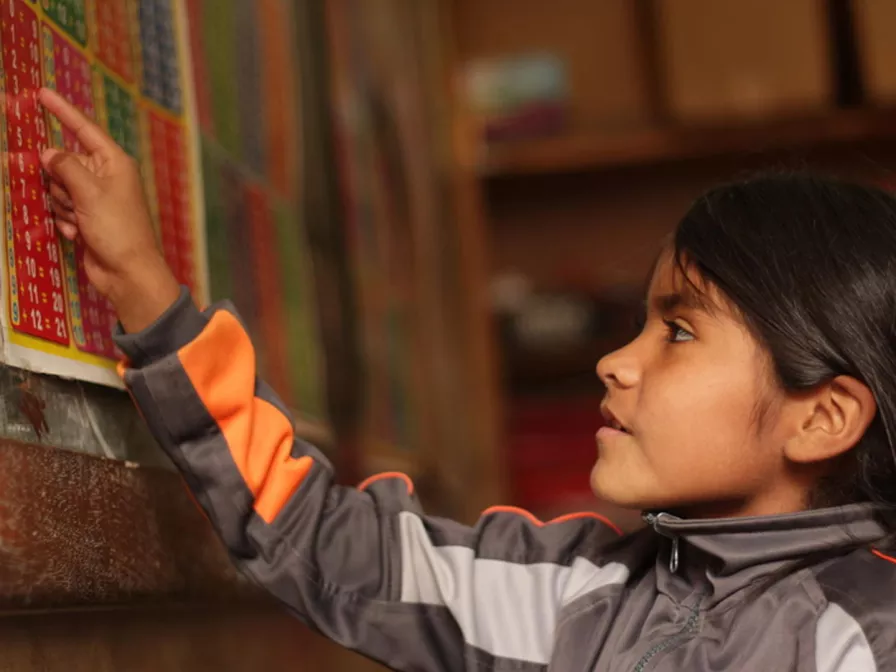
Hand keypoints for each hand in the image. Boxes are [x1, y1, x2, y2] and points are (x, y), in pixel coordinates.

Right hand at [38, 88, 180, 332]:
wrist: (127, 274)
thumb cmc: (117, 230)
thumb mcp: (89, 192)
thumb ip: (65, 166)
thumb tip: (48, 152)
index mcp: (114, 163)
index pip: (84, 129)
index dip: (63, 111)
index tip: (42, 93)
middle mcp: (106, 177)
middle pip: (64, 162)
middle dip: (58, 180)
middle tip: (72, 200)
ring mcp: (97, 198)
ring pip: (59, 187)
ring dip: (62, 205)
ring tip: (80, 221)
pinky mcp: (88, 218)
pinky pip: (63, 209)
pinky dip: (66, 221)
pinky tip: (79, 235)